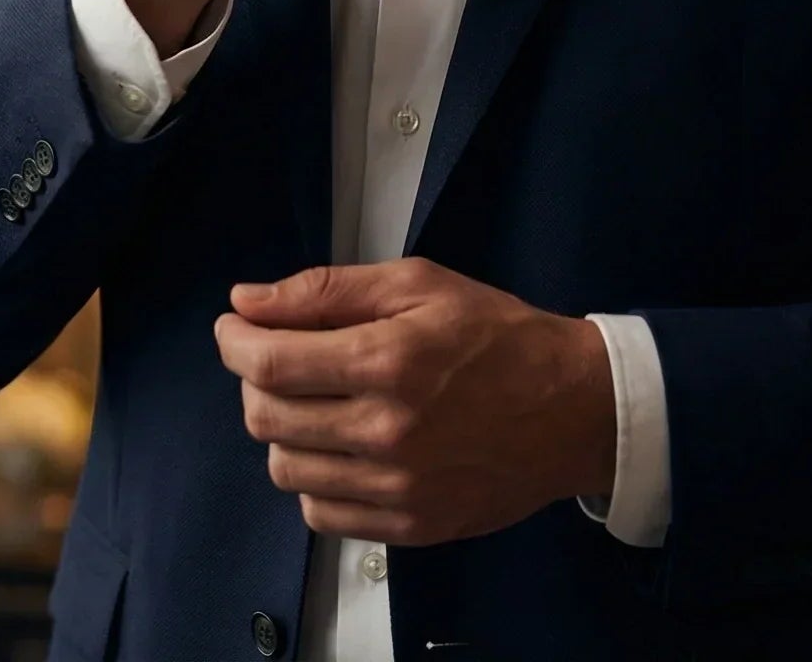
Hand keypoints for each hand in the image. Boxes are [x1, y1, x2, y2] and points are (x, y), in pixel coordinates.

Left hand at [214, 258, 615, 545]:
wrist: (576, 410)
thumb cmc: (498, 336)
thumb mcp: (418, 284)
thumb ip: (326, 290)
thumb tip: (247, 302)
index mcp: (387, 363)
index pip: (267, 363)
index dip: (235, 342)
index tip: (236, 328)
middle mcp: (386, 433)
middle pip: (265, 418)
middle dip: (253, 381)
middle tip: (276, 360)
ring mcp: (398, 489)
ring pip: (286, 470)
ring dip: (283, 431)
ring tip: (314, 404)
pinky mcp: (411, 527)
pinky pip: (321, 514)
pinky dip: (315, 480)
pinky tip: (339, 449)